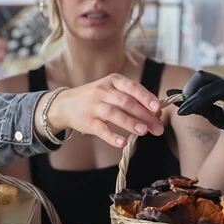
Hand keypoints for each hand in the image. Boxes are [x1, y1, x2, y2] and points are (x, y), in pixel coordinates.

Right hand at [43, 74, 164, 147]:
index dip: (146, 97)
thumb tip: (157, 113)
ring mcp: (94, 106)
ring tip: (144, 131)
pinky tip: (123, 143)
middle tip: (157, 127)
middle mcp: (103, 91)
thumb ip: (133, 99)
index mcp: (113, 81)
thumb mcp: (113, 91)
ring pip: (114, 113)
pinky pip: (101, 129)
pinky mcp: (87, 121)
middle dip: (144, 115)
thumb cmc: (97, 98)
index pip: (132, 87)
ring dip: (130, 123)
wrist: (66, 104)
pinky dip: (113, 136)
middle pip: (126, 102)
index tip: (158, 108)